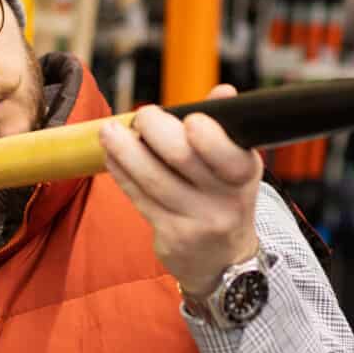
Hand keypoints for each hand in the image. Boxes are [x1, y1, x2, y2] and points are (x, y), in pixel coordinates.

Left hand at [98, 85, 260, 297]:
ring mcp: (197, 222)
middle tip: (143, 116)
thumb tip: (223, 91)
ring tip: (109, 131)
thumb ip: (224, 129)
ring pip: (153, 179)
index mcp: (244, 174)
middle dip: (156, 129)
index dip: (208, 135)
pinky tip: (111, 156)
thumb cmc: (224, 199)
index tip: (190, 118)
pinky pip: (139, 198)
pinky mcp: (170, 237)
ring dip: (126, 150)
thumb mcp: (235, 167)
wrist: (224, 261)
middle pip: (183, 158)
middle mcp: (225, 201)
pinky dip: (121, 172)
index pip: (228, 154)